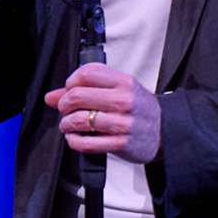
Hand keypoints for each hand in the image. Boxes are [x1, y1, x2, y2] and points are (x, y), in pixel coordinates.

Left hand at [44, 63, 161, 163]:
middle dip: (63, 104)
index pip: (86, 73)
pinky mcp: (120, 144)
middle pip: (77, 96)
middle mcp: (123, 100)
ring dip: (66, 124)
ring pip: (80, 120)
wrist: (165, 131)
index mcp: (123, 82)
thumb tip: (53, 96)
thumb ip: (87, 89)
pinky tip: (75, 138)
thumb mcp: (120, 91)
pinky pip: (86, 143)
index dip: (69, 82)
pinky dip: (74, 141)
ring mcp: (122, 123)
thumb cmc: (140, 109)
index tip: (68, 90)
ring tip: (69, 125)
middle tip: (65, 109)